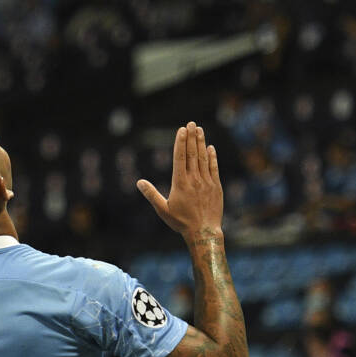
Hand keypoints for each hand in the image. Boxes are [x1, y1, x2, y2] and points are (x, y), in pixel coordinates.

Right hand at [137, 122, 223, 238]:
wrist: (203, 232)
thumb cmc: (181, 222)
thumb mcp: (163, 209)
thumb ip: (151, 194)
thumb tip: (139, 182)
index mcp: (180, 183)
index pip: (180, 158)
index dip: (181, 143)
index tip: (181, 130)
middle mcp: (194, 180)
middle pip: (192, 154)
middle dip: (191, 137)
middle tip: (191, 123)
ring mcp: (206, 182)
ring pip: (203, 158)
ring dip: (201, 143)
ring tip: (199, 130)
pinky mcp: (216, 187)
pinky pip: (214, 168)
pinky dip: (212, 157)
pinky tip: (210, 148)